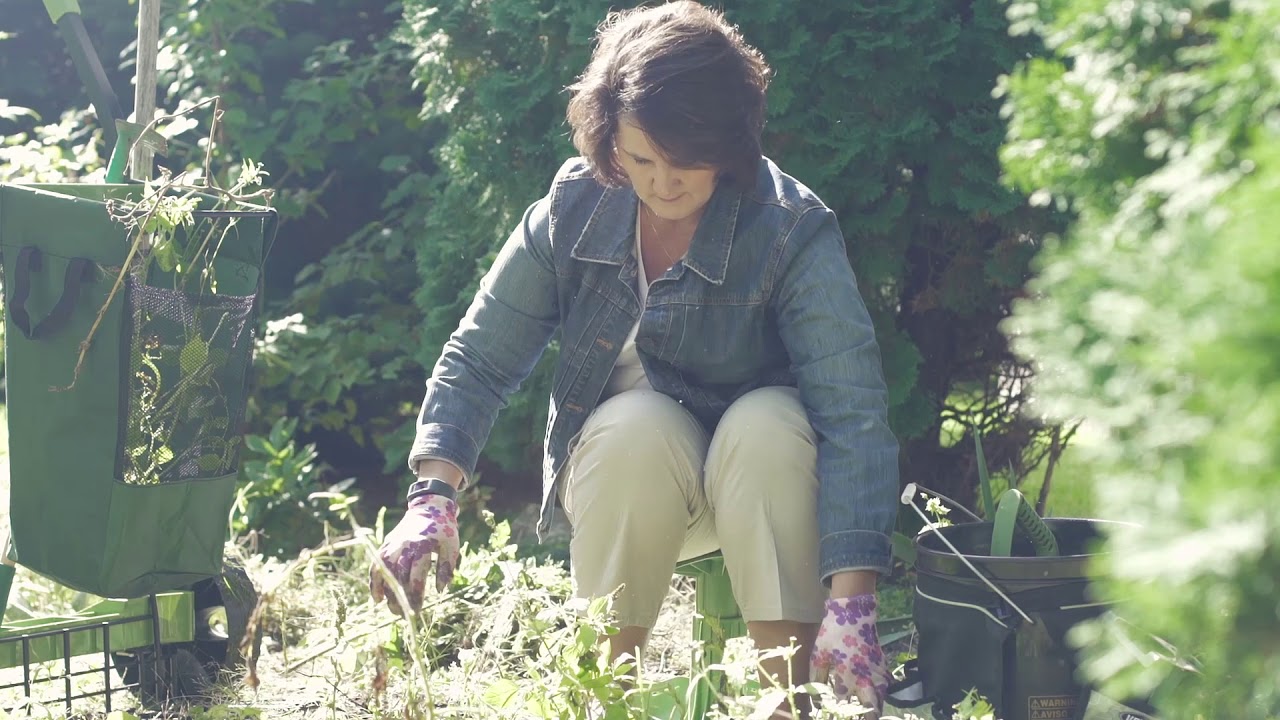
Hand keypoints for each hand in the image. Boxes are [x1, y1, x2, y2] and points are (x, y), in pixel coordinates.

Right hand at [369, 493, 458, 614]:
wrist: (429, 507)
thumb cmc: (444, 530)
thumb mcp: (452, 546)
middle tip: (404, 615)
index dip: (415, 595)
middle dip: (400, 599)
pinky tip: (377, 598)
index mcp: (423, 547)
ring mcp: (393, 545)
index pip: (416, 576)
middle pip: (398, 577)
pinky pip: (376, 566)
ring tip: (392, 609)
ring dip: (387, 593)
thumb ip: (446, 568)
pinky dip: (374, 582)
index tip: (417, 611)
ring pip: (385, 573)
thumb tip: (439, 591)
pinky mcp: (386, 545)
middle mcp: (405, 546)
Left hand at [810, 594, 889, 717]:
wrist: (853, 614)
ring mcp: (876, 672)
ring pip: (881, 699)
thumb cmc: (832, 635)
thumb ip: (817, 678)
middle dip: (866, 717)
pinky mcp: (882, 666)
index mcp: (846, 676)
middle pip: (870, 708)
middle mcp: (864, 678)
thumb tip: (816, 698)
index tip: (832, 716)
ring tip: (868, 715)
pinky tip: (875, 699)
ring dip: (875, 709)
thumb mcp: (819, 655)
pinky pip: (886, 686)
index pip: (843, 704)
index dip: (837, 713)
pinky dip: (881, 695)